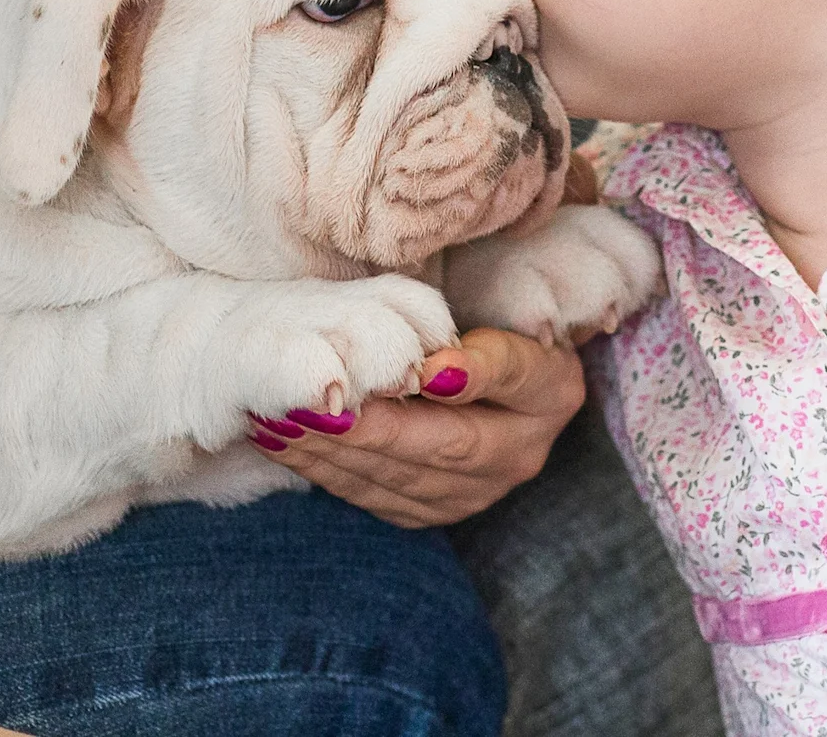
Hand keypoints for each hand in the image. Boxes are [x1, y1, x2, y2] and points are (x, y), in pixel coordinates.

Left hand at [248, 327, 590, 527]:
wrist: (486, 377)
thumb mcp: (496, 316)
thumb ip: (476, 341)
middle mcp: (518, 456)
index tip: (404, 376)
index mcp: (549, 393)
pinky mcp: (428, 511)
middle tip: (302, 405)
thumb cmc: (489, 324)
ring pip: (395, 478)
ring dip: (330, 451)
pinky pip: (371, 494)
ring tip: (277, 420)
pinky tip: (283, 442)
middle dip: (363, 430)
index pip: (506, 380)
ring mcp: (472, 494)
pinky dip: (323, 468)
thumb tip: (433, 371)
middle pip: (438, 447)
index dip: (464, 377)